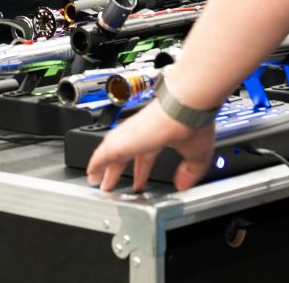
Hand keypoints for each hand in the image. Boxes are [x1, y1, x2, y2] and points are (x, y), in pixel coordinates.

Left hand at [85, 95, 217, 191]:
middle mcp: (142, 133)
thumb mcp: (196, 155)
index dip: (141, 171)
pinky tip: (91, 171)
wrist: (186, 104)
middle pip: (122, 154)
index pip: (145, 156)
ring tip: (94, 177)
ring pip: (110, 150)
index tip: (138, 182)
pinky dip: (97, 162)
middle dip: (115, 170)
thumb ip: (190, 171)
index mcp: (159, 136)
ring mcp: (130, 134)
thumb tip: (184, 185)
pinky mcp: (123, 138)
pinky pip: (104, 153)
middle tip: (107, 183)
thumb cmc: (194, 120)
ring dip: (102, 166)